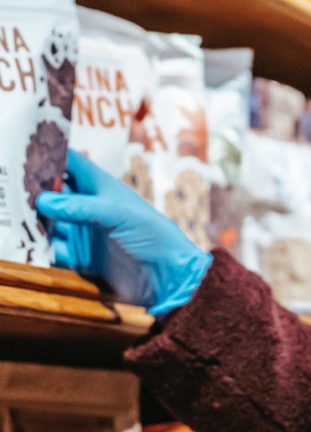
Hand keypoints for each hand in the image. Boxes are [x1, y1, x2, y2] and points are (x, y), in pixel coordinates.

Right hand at [36, 150, 211, 315]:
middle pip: (53, 194)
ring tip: (24, 223)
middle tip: (17, 197)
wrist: (171, 277)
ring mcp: (84, 233)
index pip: (72, 164)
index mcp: (102, 188)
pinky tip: (41, 248)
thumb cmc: (155, 236)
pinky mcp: (83, 259)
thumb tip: (43, 201)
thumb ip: (82, 208)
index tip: (26, 154)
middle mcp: (89, 208)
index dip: (51, 155)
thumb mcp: (119, 215)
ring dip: (37, 223)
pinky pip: (56, 251)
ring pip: (50, 223)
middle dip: (35, 194)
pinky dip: (46, 250)